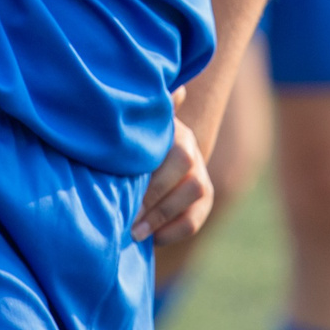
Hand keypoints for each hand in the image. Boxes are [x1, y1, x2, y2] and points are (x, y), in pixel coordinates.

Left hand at [134, 116, 211, 242]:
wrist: (145, 161)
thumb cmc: (129, 147)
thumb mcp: (130, 130)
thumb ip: (141, 113)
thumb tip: (175, 91)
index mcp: (173, 129)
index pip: (173, 144)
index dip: (151, 170)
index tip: (125, 188)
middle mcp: (190, 148)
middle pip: (185, 165)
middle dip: (154, 194)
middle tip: (127, 214)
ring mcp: (200, 174)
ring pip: (195, 191)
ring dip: (163, 215)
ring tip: (134, 231)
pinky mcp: (204, 199)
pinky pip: (194, 219)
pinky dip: (174, 231)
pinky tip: (152, 238)